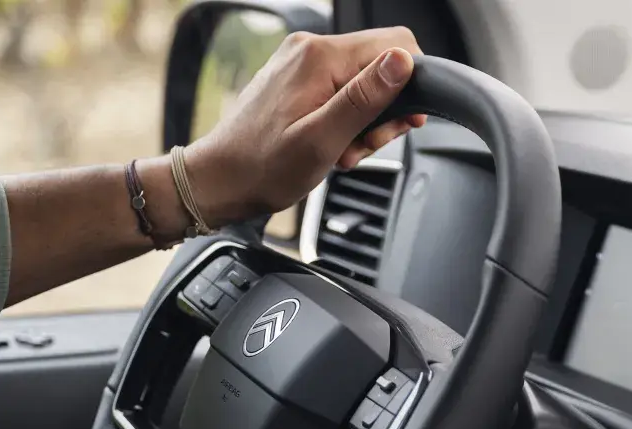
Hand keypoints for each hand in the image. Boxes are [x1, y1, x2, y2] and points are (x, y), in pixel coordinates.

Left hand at [185, 27, 425, 226]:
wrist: (222, 179)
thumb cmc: (264, 167)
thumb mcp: (322, 139)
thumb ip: (365, 98)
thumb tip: (403, 61)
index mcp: (319, 57)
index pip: (396, 45)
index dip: (410, 87)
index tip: (401, 124)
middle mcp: (310, 50)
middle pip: (381, 65)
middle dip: (385, 111)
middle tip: (363, 144)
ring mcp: (303, 63)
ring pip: (364, 82)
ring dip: (365, 122)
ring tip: (342, 149)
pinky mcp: (300, 79)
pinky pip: (342, 92)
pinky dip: (346, 121)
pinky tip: (331, 144)